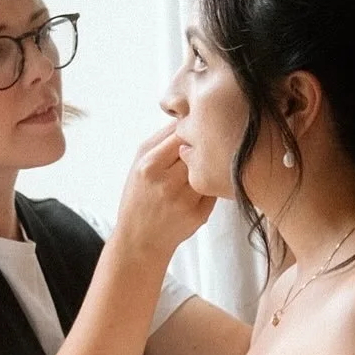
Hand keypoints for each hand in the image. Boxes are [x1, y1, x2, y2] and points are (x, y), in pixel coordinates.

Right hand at [112, 123, 215, 261]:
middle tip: (207, 142)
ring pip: (209, 167)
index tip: (196, 126)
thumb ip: (163, 140)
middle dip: (204, 143)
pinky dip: (214, 182)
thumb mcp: (140, 164)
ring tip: (207, 162)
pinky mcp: (198, 215)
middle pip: (198, 148)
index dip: (192, 126)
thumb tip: (193, 115)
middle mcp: (166, 182)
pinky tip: (206, 183)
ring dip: (211, 162)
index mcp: (149, 165)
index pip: (181, 131)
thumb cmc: (140, 195)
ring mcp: (184, 200)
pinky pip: (214, 187)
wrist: (140, 240)